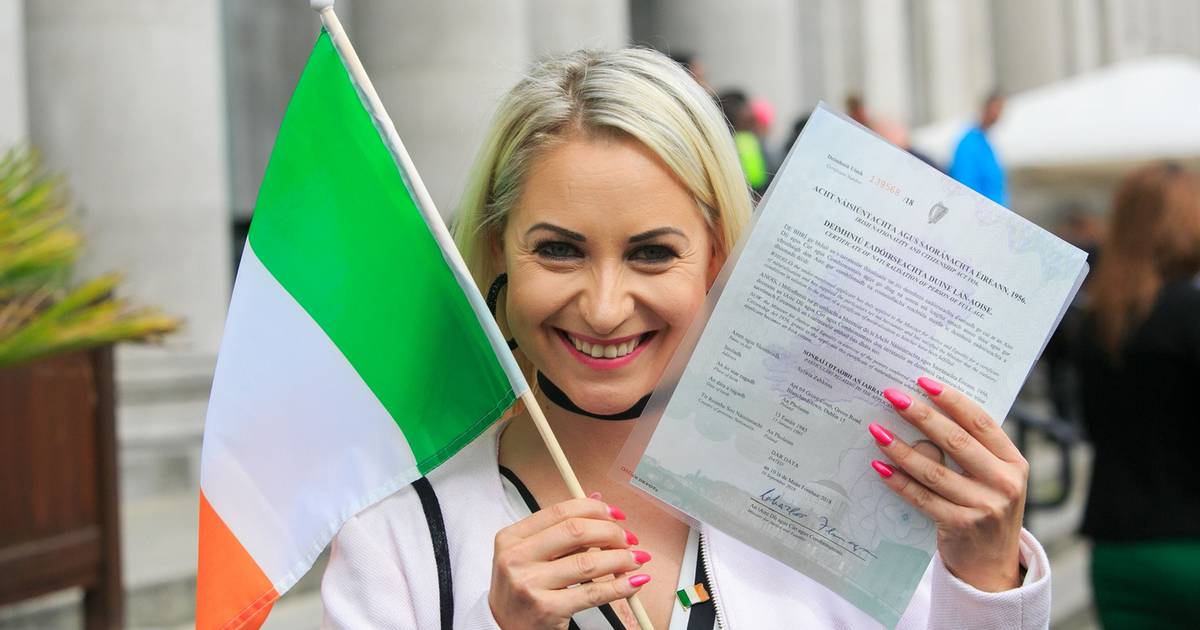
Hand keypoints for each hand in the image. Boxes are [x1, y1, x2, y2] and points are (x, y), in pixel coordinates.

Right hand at [489, 493, 651, 628]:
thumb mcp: (530, 555)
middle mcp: (516, 558)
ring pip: (588, 562)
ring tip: (635, 560)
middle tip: (628, 539)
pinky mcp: (546, 609)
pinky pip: (593, 593)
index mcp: (511, 538)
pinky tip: (632, 583)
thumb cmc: (522, 591)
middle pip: (576, 531)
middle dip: (611, 532)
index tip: (615, 515)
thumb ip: (562, 529)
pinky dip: (620, 587)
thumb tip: (597, 499)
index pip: (560, 511)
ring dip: (621, 559)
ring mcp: (529, 584)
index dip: (594, 509)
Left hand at [868, 377, 1026, 591]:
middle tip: (893, 396)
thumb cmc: (985, 509)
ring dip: (901, 449)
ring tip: (876, 431)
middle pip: (956, 441)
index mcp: (1013, 462)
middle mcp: (1004, 482)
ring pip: (934, 470)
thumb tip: (923, 412)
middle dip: (921, 415)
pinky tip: (880, 467)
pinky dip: (899, 482)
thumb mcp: (990, 478)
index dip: (951, 400)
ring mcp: (985, 507)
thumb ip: (969, 450)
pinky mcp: (962, 526)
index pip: (980, 422)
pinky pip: (922, 498)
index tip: (923, 382)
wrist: (992, 566)